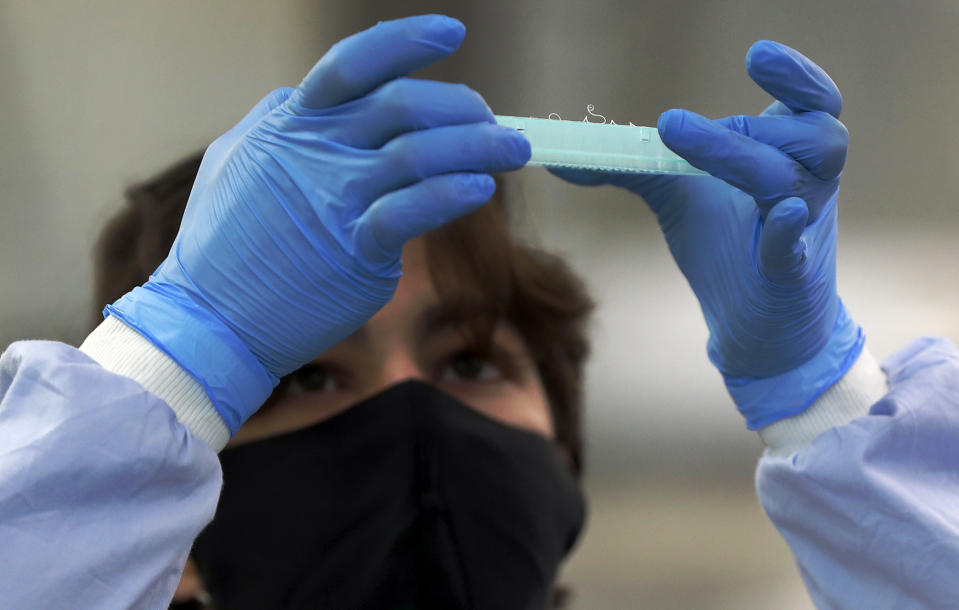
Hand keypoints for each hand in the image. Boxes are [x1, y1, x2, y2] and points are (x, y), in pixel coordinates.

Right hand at [106, 15, 530, 431]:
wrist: (209, 319)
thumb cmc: (222, 245)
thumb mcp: (235, 162)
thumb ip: (275, 121)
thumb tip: (302, 92)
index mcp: (290, 124)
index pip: (354, 64)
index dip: (405, 40)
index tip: (451, 33)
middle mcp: (315, 152)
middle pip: (403, 105)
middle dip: (461, 106)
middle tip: (494, 120)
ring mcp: (334, 199)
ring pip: (419, 153)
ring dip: (478, 147)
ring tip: (515, 149)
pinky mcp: (354, 250)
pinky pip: (413, 211)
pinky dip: (452, 195)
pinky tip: (481, 190)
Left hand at [553, 41, 861, 427]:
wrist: (755, 325)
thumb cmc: (727, 247)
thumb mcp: (676, 194)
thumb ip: (634, 164)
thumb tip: (561, 156)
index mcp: (785, 153)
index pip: (812, 100)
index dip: (795, 74)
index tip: (755, 53)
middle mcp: (806, 184)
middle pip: (806, 136)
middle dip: (736, 132)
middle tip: (670, 126)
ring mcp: (802, 231)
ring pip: (798, 183)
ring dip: (748, 163)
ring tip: (694, 157)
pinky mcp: (790, 277)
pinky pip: (794, 248)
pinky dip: (786, 231)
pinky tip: (783, 214)